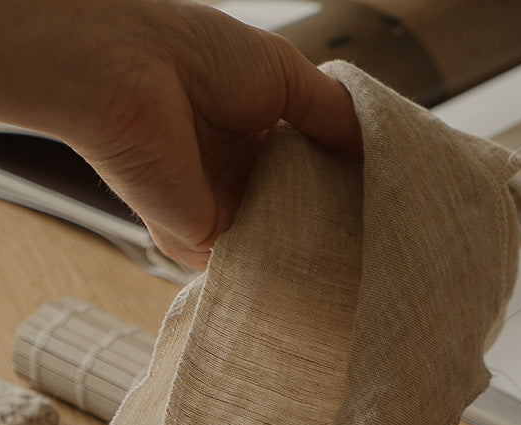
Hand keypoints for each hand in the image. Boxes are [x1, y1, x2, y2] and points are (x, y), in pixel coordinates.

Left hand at [58, 2, 363, 268]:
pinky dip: (287, 272)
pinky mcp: (199, 241)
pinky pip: (252, 267)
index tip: (391, 199)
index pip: (313, 170)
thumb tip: (380, 151)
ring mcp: (218, 210)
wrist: (129, 72)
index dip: (348, 184)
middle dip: (339, 225)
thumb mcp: (287, 75)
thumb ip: (335, 115)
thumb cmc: (197, 55)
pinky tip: (331, 274)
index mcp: (254, 130)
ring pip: (281, 245)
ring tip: (374, 264)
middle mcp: (236, 173)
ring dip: (319, 253)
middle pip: (300, 212)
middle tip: (392, 240)